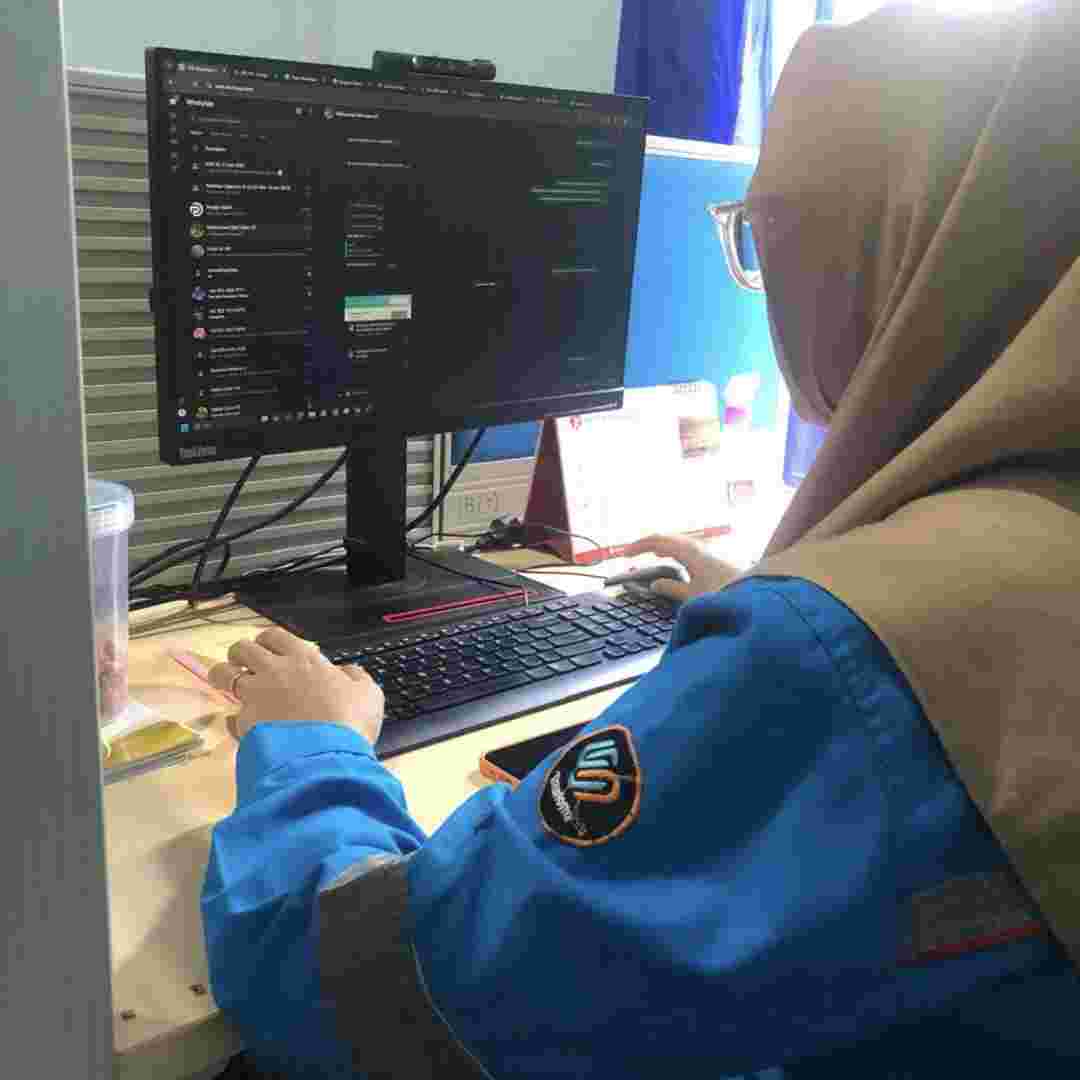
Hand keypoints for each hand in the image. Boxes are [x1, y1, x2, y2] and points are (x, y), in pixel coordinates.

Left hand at [208, 627, 383, 743]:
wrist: (326, 755)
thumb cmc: (350, 720)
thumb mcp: (368, 693)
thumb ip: (355, 678)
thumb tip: (346, 673)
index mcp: (304, 659)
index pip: (274, 636)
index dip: (266, 640)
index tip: (267, 649)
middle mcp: (274, 671)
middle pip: (241, 649)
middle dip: (239, 654)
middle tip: (244, 665)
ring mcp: (256, 696)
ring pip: (223, 675)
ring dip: (223, 677)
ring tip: (227, 686)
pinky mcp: (245, 723)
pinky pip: (230, 716)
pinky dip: (234, 719)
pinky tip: (241, 725)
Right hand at [619, 534, 739, 602]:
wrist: (756, 593)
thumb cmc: (725, 595)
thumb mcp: (693, 596)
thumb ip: (671, 589)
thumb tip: (654, 584)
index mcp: (690, 552)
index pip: (658, 541)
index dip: (639, 546)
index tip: (624, 555)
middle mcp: (697, 548)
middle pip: (665, 538)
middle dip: (645, 543)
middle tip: (628, 553)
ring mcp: (703, 552)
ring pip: (674, 542)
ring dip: (656, 545)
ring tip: (642, 552)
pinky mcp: (708, 559)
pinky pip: (681, 548)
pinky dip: (667, 549)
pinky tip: (665, 557)